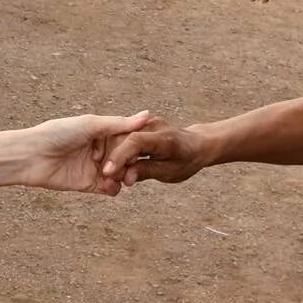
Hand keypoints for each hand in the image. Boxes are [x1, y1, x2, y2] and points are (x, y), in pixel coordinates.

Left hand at [18, 112, 153, 194]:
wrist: (31, 156)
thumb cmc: (58, 133)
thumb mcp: (91, 125)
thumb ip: (120, 124)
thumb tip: (148, 115)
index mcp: (102, 132)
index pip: (127, 139)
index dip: (136, 145)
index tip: (142, 149)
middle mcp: (100, 149)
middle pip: (126, 158)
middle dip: (130, 163)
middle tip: (130, 167)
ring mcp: (95, 167)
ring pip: (120, 175)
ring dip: (123, 177)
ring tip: (118, 177)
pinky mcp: (88, 184)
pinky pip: (109, 188)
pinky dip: (113, 188)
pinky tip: (107, 185)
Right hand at [99, 115, 213, 185]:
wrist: (196, 145)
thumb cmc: (185, 161)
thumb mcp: (169, 172)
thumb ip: (146, 172)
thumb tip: (126, 178)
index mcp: (164, 138)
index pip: (136, 141)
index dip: (119, 156)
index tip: (107, 172)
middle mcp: (154, 125)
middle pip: (124, 138)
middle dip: (112, 159)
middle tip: (106, 179)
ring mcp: (146, 122)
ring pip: (120, 136)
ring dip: (111, 155)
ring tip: (110, 175)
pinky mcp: (140, 125)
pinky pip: (123, 137)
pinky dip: (117, 151)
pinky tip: (114, 166)